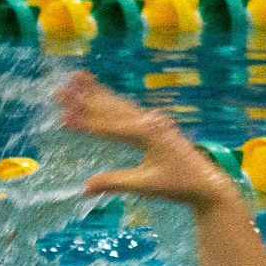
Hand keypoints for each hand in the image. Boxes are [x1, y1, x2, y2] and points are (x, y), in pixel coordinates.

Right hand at [55, 71, 239, 209]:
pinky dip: (112, 100)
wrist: (206, 183)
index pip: (109, 127)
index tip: (62, 118)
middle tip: (58, 91)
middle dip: (84, 99)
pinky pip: (128, 109)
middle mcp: (150, 122)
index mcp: (147, 134)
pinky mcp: (155, 124)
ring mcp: (154, 121)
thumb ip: (116, 183)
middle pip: (111, 108)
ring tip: (76, 78)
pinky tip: (100, 93)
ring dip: (96, 92)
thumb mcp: (146, 185)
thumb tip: (85, 187)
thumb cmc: (178, 185)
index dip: (84, 123)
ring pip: (119, 104)